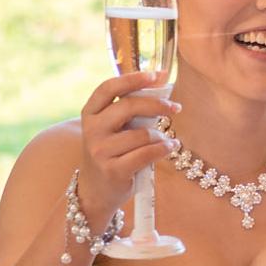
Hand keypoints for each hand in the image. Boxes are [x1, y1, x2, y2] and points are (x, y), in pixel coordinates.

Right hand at [77, 69, 177, 221]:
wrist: (96, 190)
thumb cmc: (111, 152)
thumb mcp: (112, 127)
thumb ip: (130, 106)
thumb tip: (161, 77)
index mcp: (90, 113)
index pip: (108, 88)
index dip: (132, 79)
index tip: (155, 76)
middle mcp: (92, 130)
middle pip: (129, 106)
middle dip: (157, 105)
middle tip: (175, 108)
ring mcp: (101, 151)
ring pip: (143, 134)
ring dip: (161, 136)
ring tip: (166, 140)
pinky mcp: (114, 170)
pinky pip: (147, 153)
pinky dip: (164, 149)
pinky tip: (169, 147)